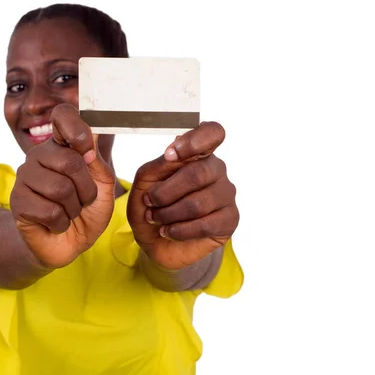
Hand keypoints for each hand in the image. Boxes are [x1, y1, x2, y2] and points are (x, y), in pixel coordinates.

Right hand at [10, 104, 115, 268]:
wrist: (68, 244)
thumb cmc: (87, 211)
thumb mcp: (103, 187)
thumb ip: (98, 163)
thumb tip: (91, 137)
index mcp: (63, 146)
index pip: (63, 115)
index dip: (77, 129)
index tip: (88, 151)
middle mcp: (40, 155)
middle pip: (70, 161)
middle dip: (86, 190)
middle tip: (83, 201)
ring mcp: (25, 176)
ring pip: (60, 189)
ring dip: (74, 209)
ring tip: (68, 212)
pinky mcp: (17, 200)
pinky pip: (49, 211)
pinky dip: (61, 223)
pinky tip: (55, 223)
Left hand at [127, 122, 238, 269]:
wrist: (155, 241)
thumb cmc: (152, 207)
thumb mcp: (144, 183)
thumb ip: (157, 166)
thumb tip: (172, 156)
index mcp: (197, 153)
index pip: (212, 133)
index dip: (195, 141)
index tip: (170, 155)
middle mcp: (216, 169)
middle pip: (197, 173)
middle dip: (165, 193)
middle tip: (150, 203)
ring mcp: (226, 194)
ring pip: (198, 203)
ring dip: (168, 214)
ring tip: (156, 219)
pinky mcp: (230, 219)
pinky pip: (205, 224)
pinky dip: (179, 230)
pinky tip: (168, 231)